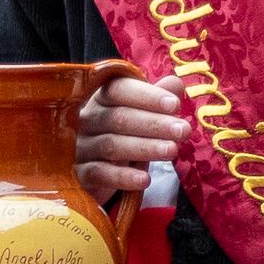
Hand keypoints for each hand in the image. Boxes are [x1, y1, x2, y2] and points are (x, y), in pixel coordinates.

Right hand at [74, 72, 182, 204]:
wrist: (98, 173)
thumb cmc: (124, 136)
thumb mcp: (140, 116)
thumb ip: (156, 100)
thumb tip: (175, 83)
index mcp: (101, 98)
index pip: (120, 90)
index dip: (147, 96)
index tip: (175, 105)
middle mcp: (88, 119)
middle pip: (118, 117)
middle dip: (154, 123)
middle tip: (183, 130)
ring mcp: (81, 147)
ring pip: (112, 145)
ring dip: (145, 148)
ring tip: (172, 151)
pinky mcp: (81, 174)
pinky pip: (100, 174)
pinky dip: (123, 177)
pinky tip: (145, 179)